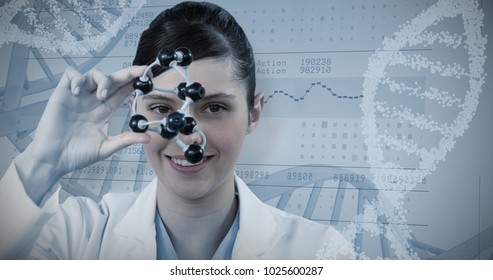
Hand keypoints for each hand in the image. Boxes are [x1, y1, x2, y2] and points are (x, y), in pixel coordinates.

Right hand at [15, 66, 150, 201]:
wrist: (54, 159)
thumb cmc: (78, 154)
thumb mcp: (106, 147)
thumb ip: (126, 139)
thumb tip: (149, 137)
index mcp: (104, 111)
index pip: (122, 91)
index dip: (134, 82)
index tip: (148, 76)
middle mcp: (93, 101)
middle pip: (112, 79)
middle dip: (127, 73)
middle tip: (139, 72)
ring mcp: (78, 96)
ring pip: (93, 74)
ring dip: (102, 79)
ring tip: (102, 96)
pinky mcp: (62, 94)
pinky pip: (70, 74)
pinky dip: (76, 78)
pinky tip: (78, 91)